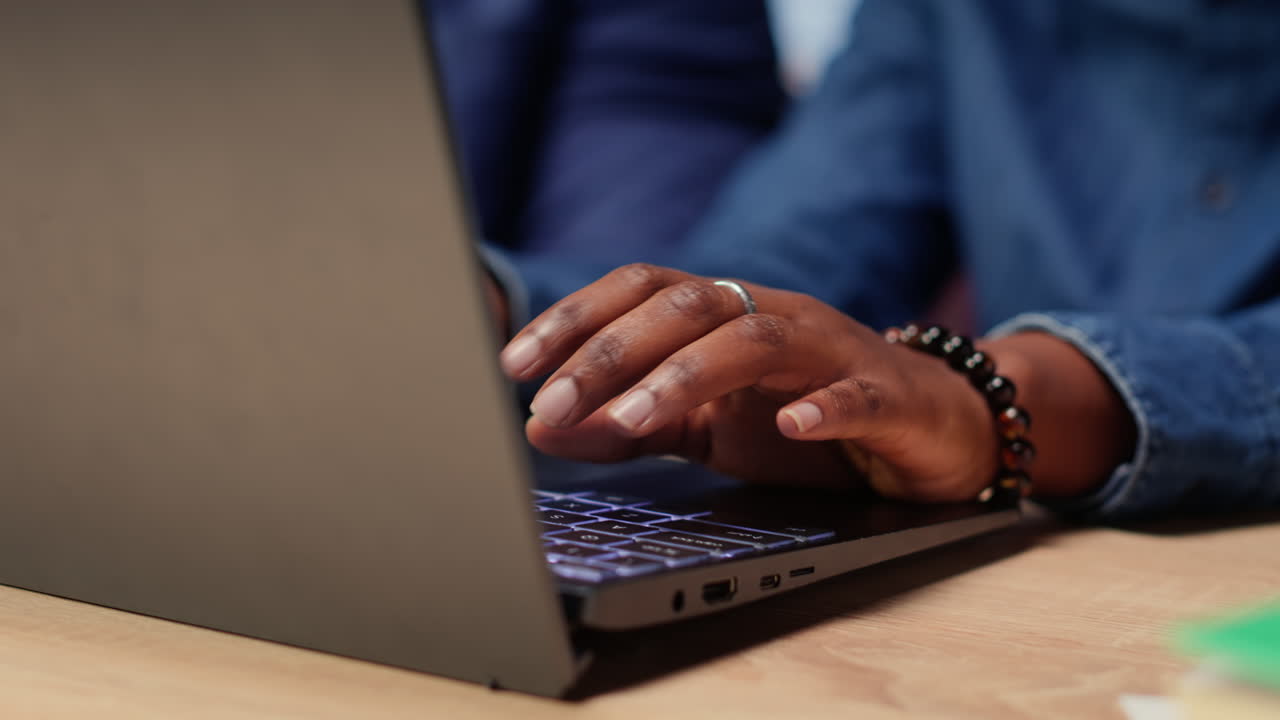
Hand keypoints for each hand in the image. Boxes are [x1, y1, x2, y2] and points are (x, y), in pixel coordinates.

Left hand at [499, 264, 1000, 501]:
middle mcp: (772, 315)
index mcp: (725, 316)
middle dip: (610, 352)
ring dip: (686, 375)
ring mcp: (831, 348)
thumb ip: (631, 425)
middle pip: (686, 306)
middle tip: (550, 402)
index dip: (576, 320)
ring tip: (630, 418)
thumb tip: (543, 427)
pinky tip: (788, 427)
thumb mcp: (706, 428)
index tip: (515, 363)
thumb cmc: (810, 420)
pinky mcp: (887, 393)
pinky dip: (822, 406)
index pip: (640, 292)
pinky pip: (854, 392)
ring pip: (755, 339)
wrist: (927, 429)